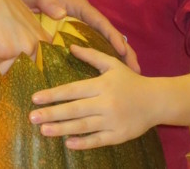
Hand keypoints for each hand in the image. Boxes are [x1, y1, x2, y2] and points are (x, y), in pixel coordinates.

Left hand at [15, 0, 139, 72]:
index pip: (100, 21)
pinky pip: (91, 54)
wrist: (16, 1)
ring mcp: (80, 30)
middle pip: (108, 35)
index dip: (112, 36)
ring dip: (118, 61)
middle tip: (137, 70)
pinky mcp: (75, 41)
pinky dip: (101, 66)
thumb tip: (62, 14)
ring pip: (103, 46)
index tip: (123, 50)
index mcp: (78, 7)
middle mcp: (83, 19)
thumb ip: (45, 0)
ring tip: (132, 78)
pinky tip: (108, 83)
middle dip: (124, 51)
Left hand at [28, 45, 157, 148]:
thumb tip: (70, 46)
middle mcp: (106, 103)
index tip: (35, 98)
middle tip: (32, 117)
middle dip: (52, 113)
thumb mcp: (112, 64)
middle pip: (75, 109)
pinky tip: (68, 143)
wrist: (158, 101)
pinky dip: (83, 143)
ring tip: (43, 130)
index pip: (73, 90)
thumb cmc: (131, 81)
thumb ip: (91, 56)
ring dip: (62, 129)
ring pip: (84, 126)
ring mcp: (113, 121)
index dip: (53, 94)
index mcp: (102, 85)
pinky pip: (99, 140)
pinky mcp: (120, 135)